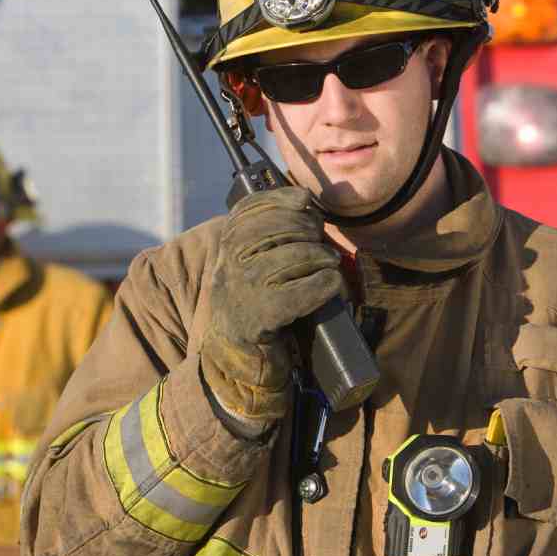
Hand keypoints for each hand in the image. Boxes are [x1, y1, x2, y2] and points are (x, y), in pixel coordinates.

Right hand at [202, 187, 342, 423]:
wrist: (237, 357)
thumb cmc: (256, 304)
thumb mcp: (251, 264)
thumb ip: (267, 234)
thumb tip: (304, 201)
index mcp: (226, 249)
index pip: (249, 209)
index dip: (280, 198)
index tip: (304, 201)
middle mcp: (230, 265)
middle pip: (276, 228)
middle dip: (307, 229)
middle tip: (320, 242)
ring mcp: (243, 291)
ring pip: (293, 257)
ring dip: (321, 257)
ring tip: (329, 264)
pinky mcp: (261, 317)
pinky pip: (302, 292)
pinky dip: (323, 285)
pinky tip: (331, 284)